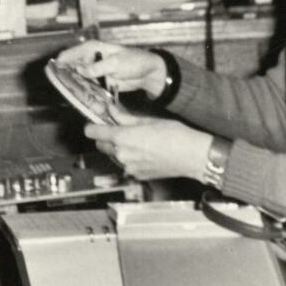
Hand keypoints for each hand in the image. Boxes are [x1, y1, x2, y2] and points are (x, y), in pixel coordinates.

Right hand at [57, 40, 166, 97]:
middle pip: (69, 67)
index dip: (58, 64)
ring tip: (67, 96)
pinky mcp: (98, 81)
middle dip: (64, 77)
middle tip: (59, 89)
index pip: (68, 54)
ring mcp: (93, 70)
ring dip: (73, 86)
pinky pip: (86, 86)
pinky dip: (82, 91)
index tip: (51, 76)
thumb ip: (97, 67)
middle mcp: (89, 58)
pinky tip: (79, 99)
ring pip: (76, 78)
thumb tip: (79, 70)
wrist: (148, 72)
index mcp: (91, 48)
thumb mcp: (115, 63)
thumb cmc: (134, 61)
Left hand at [84, 115, 211, 181]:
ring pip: (114, 156)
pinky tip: (144, 153)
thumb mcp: (148, 120)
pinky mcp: (138, 175)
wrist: (193, 156)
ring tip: (137, 142)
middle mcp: (121, 154)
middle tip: (119, 130)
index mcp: (122, 137)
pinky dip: (130, 159)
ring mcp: (129, 167)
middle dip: (105, 138)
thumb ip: (125, 117)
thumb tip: (111, 110)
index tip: (95, 123)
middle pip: (101, 145)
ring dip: (118, 149)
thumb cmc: (174, 135)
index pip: (93, 132)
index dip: (92, 127)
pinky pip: (126, 166)